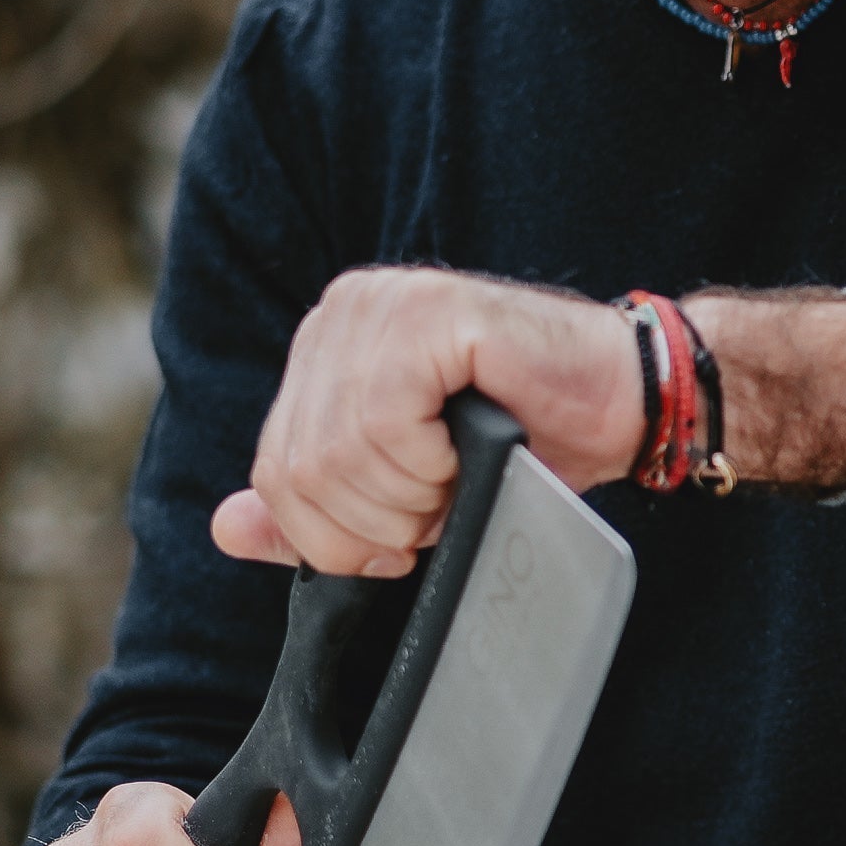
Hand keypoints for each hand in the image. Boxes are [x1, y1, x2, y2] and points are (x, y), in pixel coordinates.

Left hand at [210, 267, 643, 572]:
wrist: (620, 404)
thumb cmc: (523, 443)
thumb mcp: (401, 492)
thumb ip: (313, 509)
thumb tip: (224, 529)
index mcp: (323, 346)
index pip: (275, 471)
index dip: (333, 535)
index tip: (399, 541)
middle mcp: (342, 312)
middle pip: (302, 468)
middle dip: (375, 522)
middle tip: (436, 514)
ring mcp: (385, 304)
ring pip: (340, 451)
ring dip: (409, 496)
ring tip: (456, 481)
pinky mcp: (432, 311)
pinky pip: (387, 418)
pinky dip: (429, 461)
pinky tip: (465, 450)